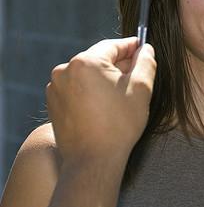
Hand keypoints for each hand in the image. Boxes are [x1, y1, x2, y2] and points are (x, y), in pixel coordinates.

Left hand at [45, 37, 156, 163]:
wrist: (92, 161)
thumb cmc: (119, 125)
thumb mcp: (141, 89)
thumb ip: (146, 62)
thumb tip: (146, 49)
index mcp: (85, 62)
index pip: (113, 46)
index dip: (132, 46)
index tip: (143, 48)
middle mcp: (65, 70)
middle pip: (98, 59)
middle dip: (119, 64)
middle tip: (138, 72)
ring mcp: (55, 88)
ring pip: (87, 74)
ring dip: (104, 78)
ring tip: (123, 93)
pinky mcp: (53, 103)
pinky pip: (77, 88)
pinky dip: (91, 91)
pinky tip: (106, 105)